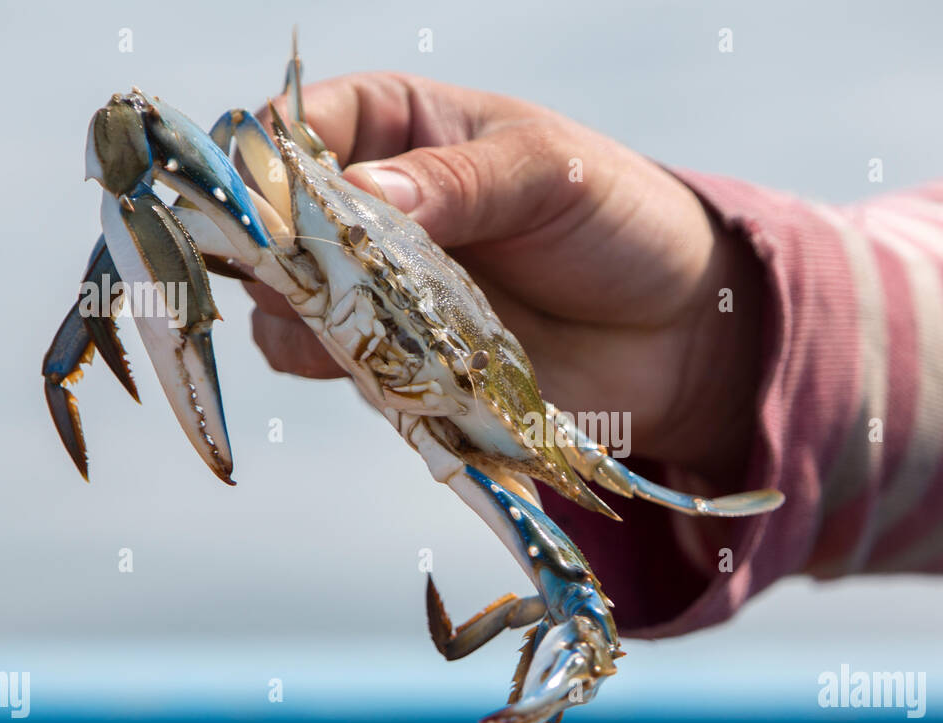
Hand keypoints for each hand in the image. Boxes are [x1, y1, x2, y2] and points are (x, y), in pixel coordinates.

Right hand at [245, 73, 763, 483]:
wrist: (672, 332)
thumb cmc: (616, 221)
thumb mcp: (548, 173)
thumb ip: (458, 181)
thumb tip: (359, 195)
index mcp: (395, 127)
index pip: (296, 129)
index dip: (269, 164)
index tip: (280, 205)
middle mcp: (369, 210)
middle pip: (273, 226)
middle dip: (277, 253)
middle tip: (318, 278)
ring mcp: (377, 290)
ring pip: (287, 307)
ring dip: (307, 321)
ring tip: (369, 328)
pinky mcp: (398, 362)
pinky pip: (338, 371)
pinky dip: (350, 374)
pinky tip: (400, 370)